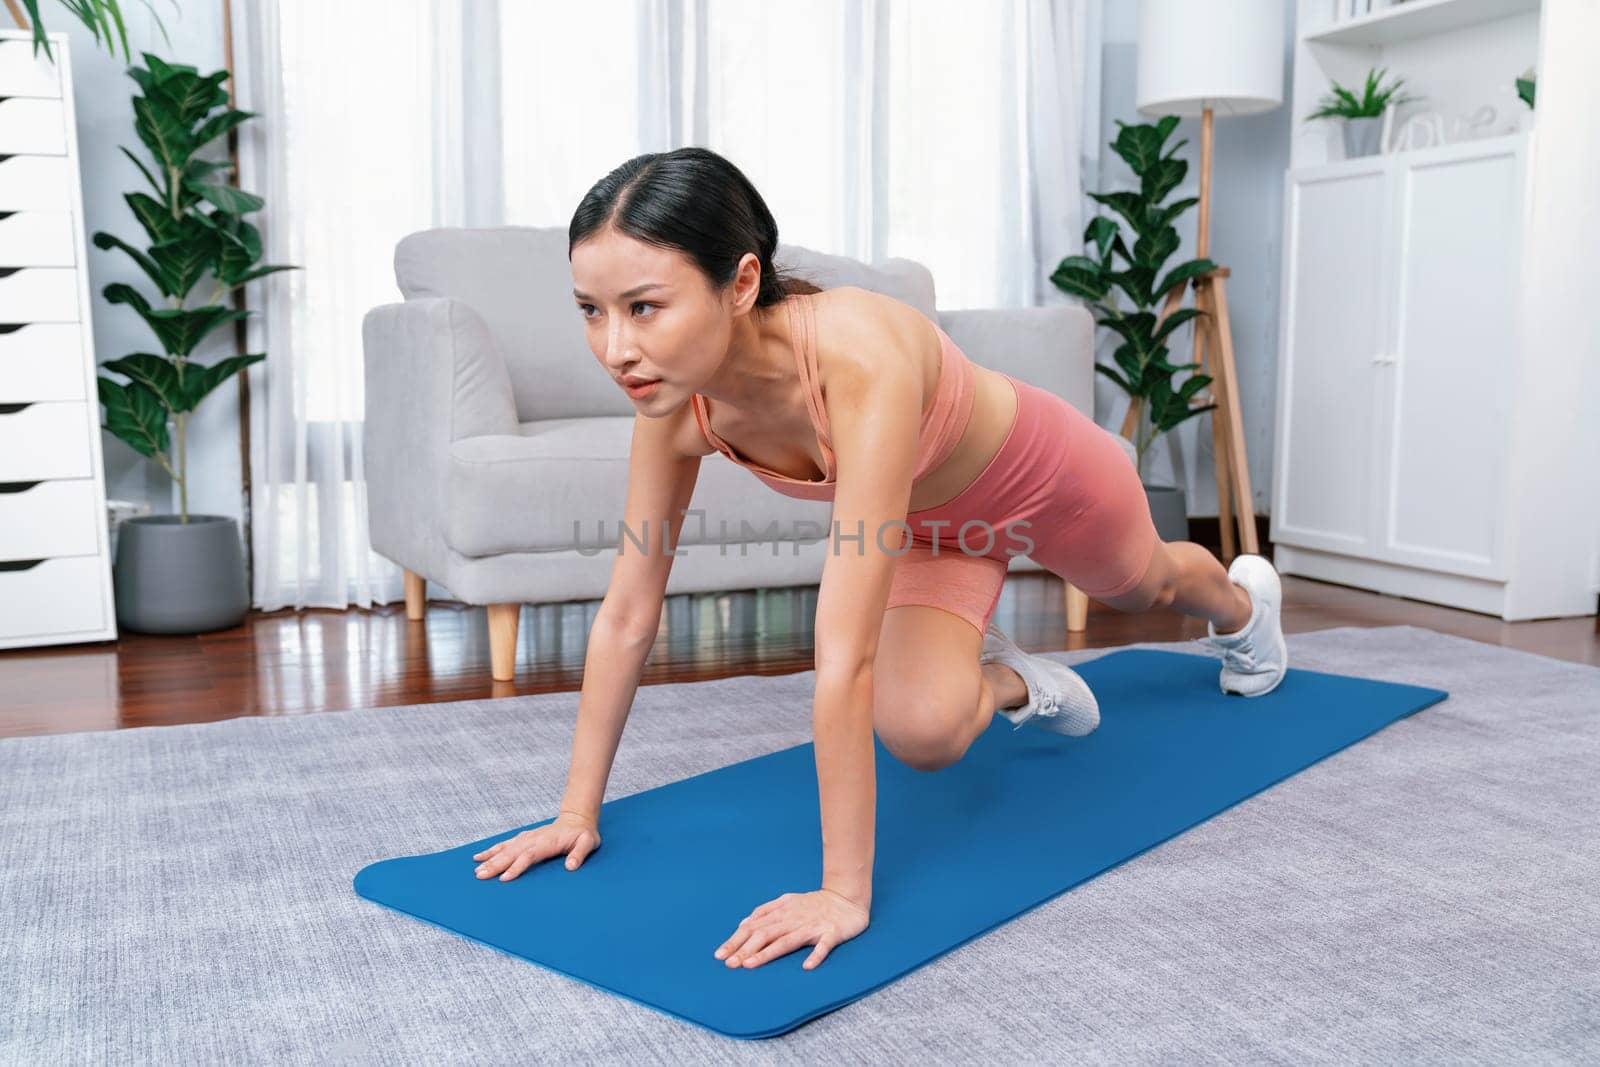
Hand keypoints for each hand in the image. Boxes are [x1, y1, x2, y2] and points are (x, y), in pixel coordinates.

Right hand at [471, 811, 599, 881]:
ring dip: (490, 859)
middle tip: (480, 876)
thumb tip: (571, 866)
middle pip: (512, 853)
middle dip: (496, 865)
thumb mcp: (588, 843)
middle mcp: (533, 839)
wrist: (577, 819)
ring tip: (476, 869)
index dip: (516, 867)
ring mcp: (527, 838)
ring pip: (505, 849)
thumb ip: (579, 853)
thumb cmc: (583, 834)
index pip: (529, 855)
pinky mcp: (524, 838)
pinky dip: (492, 850)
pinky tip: (479, 856)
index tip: (504, 878)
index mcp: (547, 842)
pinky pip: (505, 844)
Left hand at [714, 888, 869, 970]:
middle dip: (745, 949)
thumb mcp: (787, 902)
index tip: (720, 955)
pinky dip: (816, 955)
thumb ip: (766, 911)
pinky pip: (823, 945)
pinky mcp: (832, 933)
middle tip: (729, 964)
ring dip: (768, 953)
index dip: (737, 940)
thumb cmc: (814, 903)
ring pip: (787, 940)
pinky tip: (807, 966)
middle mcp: (794, 919)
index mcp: (782, 912)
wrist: (847, 897)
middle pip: (765, 934)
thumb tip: (744, 923)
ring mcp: (813, 926)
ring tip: (751, 965)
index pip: (754, 927)